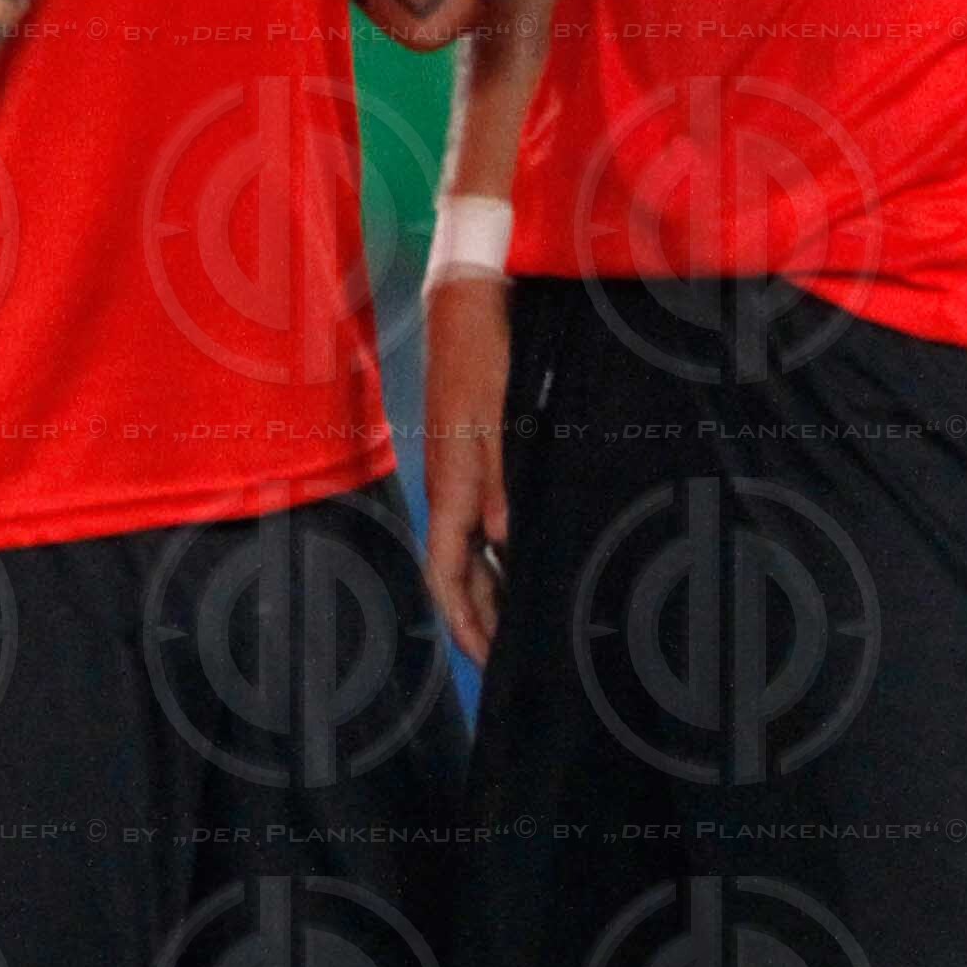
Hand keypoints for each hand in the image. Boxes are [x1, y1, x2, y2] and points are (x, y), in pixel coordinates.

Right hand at [424, 273, 511, 661]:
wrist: (466, 306)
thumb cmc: (483, 357)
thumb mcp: (500, 420)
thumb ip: (501, 483)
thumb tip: (504, 542)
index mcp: (451, 485)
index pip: (447, 575)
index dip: (465, 621)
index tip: (488, 660)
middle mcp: (449, 489)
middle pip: (458, 573)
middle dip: (480, 619)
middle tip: (512, 659)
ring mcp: (457, 476)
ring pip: (468, 551)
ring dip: (490, 590)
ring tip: (520, 625)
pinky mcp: (468, 459)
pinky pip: (477, 522)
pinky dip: (496, 554)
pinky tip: (518, 565)